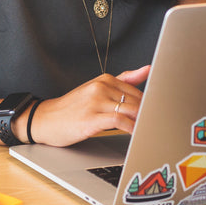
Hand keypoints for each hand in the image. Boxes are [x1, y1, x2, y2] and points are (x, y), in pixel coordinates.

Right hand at [21, 66, 150, 146]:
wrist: (45, 120)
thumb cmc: (71, 108)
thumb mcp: (96, 89)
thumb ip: (124, 80)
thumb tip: (148, 69)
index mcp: (104, 79)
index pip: (138, 92)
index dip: (151, 105)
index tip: (160, 114)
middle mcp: (100, 87)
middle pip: (137, 101)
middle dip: (150, 114)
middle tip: (160, 125)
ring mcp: (95, 102)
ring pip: (130, 110)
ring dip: (143, 122)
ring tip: (151, 132)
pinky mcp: (90, 119)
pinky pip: (119, 121)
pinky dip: (132, 128)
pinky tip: (136, 135)